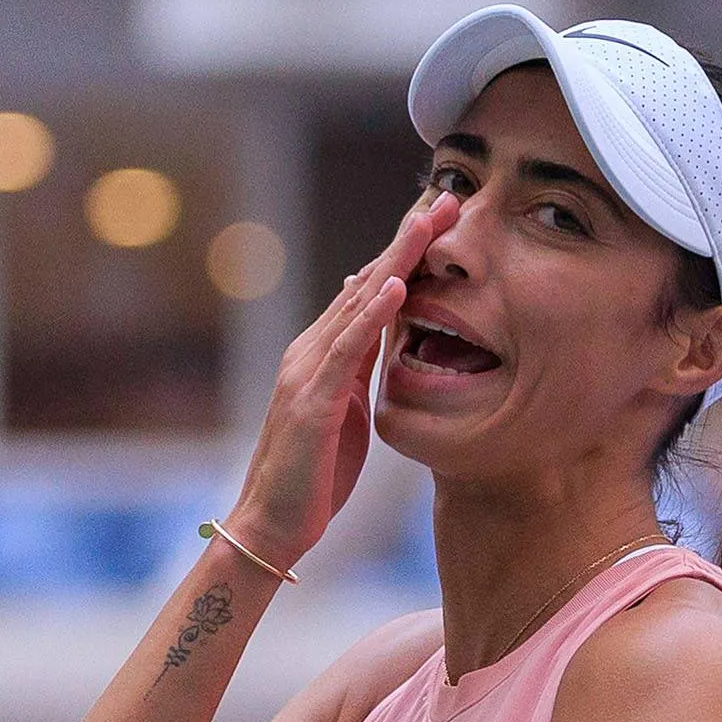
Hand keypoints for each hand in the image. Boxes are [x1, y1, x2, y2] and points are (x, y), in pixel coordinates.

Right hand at [225, 193, 455, 569]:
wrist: (274, 524)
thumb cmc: (315, 472)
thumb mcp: (346, 405)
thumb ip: (358, 361)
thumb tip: (374, 315)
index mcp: (325, 352)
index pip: (372, 289)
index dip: (406, 251)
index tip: (443, 215)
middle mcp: (312, 349)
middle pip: (367, 282)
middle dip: (408, 239)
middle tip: (448, 197)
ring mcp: (307, 371)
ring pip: (357, 303)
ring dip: (396, 260)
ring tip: (429, 222)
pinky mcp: (311, 400)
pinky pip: (346, 350)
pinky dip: (371, 315)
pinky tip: (396, 286)